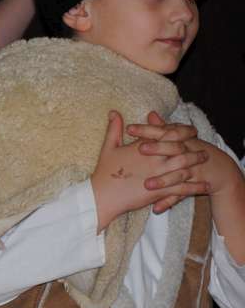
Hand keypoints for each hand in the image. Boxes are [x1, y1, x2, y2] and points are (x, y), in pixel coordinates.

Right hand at [91, 111, 209, 229]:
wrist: (103, 195)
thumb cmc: (104, 171)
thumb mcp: (108, 147)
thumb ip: (114, 129)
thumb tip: (113, 112)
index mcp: (143, 147)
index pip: (168, 134)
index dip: (182, 131)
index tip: (191, 130)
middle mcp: (154, 160)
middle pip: (181, 150)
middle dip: (194, 149)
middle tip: (204, 150)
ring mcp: (158, 176)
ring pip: (184, 168)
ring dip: (197, 165)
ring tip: (205, 164)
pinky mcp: (160, 191)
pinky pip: (182, 189)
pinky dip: (196, 187)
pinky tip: (205, 185)